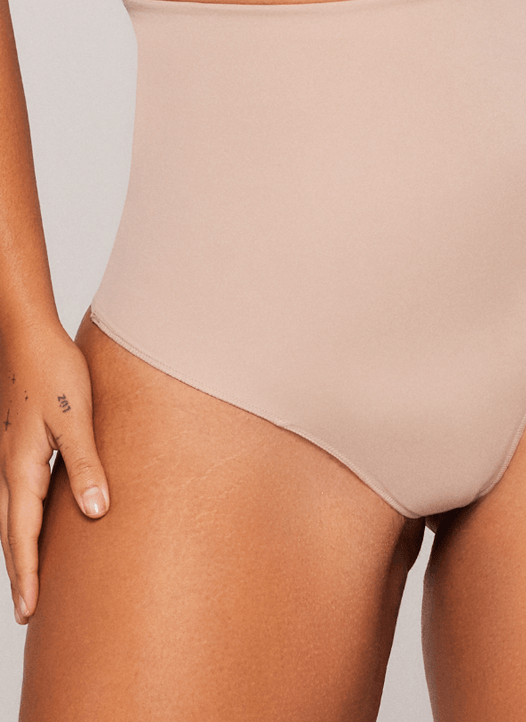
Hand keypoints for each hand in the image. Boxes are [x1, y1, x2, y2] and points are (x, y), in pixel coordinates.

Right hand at [0, 321, 109, 623]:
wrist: (26, 334)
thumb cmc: (54, 371)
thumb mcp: (76, 418)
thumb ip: (86, 465)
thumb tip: (95, 513)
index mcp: (21, 468)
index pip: (23, 535)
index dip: (28, 574)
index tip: (30, 612)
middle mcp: (8, 467)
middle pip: (10, 532)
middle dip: (20, 572)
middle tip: (27, 611)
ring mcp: (9, 455)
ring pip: (9, 514)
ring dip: (19, 547)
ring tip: (30, 576)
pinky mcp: (16, 442)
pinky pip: (15, 494)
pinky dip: (21, 519)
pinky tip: (35, 519)